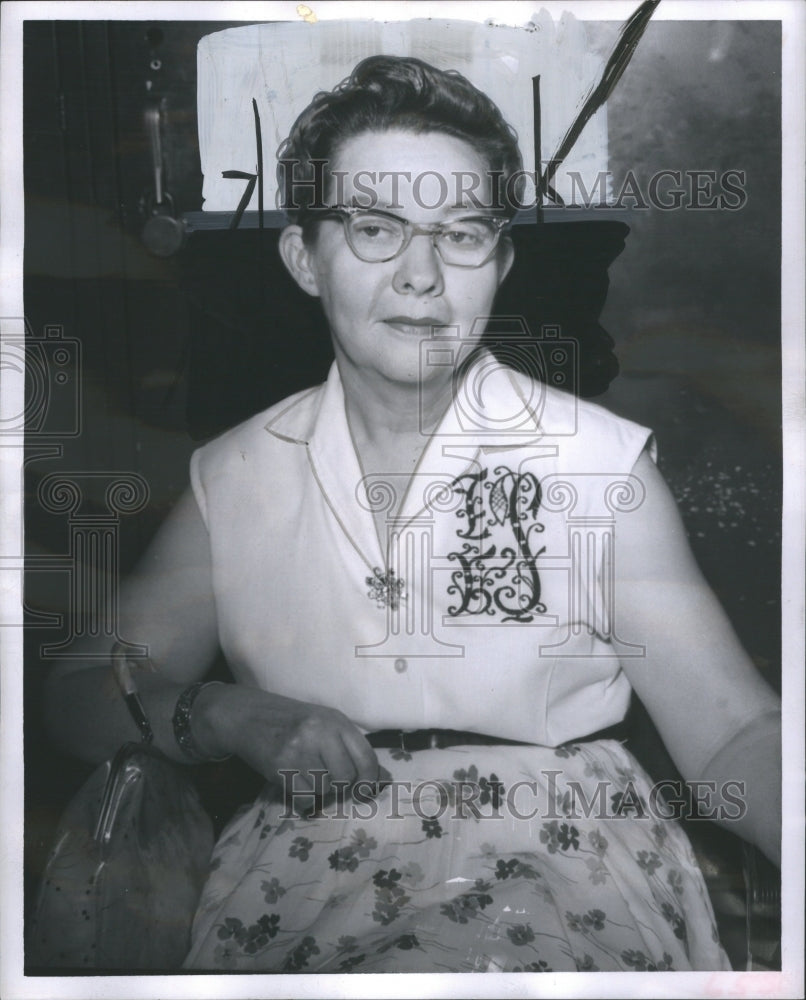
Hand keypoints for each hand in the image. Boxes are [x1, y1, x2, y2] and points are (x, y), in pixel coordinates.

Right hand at [193, 683, 386, 805]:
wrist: (250, 717)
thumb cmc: (294, 722)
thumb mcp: (326, 725)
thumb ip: (353, 749)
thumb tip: (384, 779)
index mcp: (336, 721)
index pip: (366, 758)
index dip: (370, 780)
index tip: (365, 791)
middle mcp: (319, 733)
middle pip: (346, 778)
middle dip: (342, 787)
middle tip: (330, 781)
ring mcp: (298, 750)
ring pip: (325, 790)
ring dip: (320, 791)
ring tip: (309, 776)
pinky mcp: (279, 767)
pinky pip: (305, 799)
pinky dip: (305, 800)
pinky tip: (298, 786)